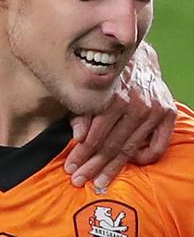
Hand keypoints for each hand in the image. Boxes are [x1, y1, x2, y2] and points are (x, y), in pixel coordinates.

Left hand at [65, 42, 176, 188]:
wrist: (133, 54)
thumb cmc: (102, 75)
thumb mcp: (85, 88)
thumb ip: (81, 112)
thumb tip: (77, 137)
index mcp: (113, 98)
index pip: (96, 136)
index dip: (81, 155)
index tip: (70, 168)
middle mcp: (136, 105)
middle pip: (111, 146)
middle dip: (92, 166)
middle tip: (78, 181)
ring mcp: (153, 110)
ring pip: (130, 149)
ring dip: (112, 168)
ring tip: (98, 182)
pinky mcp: (167, 112)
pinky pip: (158, 145)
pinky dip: (144, 157)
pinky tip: (130, 164)